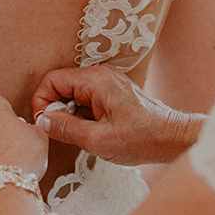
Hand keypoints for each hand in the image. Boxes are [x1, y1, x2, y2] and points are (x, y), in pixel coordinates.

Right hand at [31, 65, 204, 165]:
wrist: (172, 138)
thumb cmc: (142, 138)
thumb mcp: (97, 140)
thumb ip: (66, 128)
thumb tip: (42, 121)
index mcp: (96, 80)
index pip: (53, 80)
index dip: (42, 102)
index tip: (45, 124)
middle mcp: (102, 75)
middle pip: (62, 85)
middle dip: (57, 109)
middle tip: (64, 133)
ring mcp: (109, 82)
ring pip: (74, 93)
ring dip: (71, 114)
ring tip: (84, 134)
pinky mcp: (114, 92)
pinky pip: (88, 98)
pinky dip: (83, 114)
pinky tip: (94, 131)